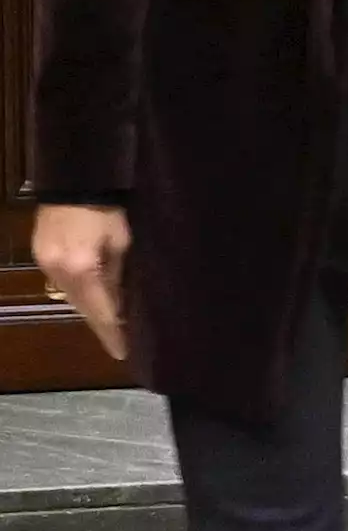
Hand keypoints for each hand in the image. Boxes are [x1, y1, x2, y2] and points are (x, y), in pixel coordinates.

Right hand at [32, 205, 131, 361]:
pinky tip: (91, 292)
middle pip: (82, 308)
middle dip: (101, 322)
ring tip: (109, 316)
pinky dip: (78, 290)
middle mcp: (60, 272)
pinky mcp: (40, 254)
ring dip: (89, 306)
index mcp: (84, 269)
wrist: (76, 178)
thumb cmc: (108, 207)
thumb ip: (119, 273)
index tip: (124, 352)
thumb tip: (121, 299)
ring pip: (70, 296)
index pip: (101, 313)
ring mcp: (46, 263)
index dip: (113, 334)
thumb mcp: (122, 240)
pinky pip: (61, 281)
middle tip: (121, 335)